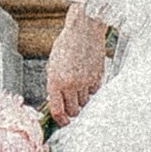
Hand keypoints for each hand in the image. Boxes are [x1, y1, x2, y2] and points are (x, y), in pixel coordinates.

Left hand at [45, 6, 106, 122]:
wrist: (84, 29)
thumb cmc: (66, 44)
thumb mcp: (53, 64)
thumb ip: (54, 83)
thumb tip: (55, 101)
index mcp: (55, 81)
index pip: (57, 110)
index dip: (60, 120)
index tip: (63, 122)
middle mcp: (70, 84)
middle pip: (73, 110)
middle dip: (71, 111)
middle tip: (71, 106)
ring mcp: (85, 81)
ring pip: (84, 102)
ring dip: (81, 100)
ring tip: (79, 87)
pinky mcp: (98, 77)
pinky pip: (94, 92)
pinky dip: (91, 90)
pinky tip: (87, 79)